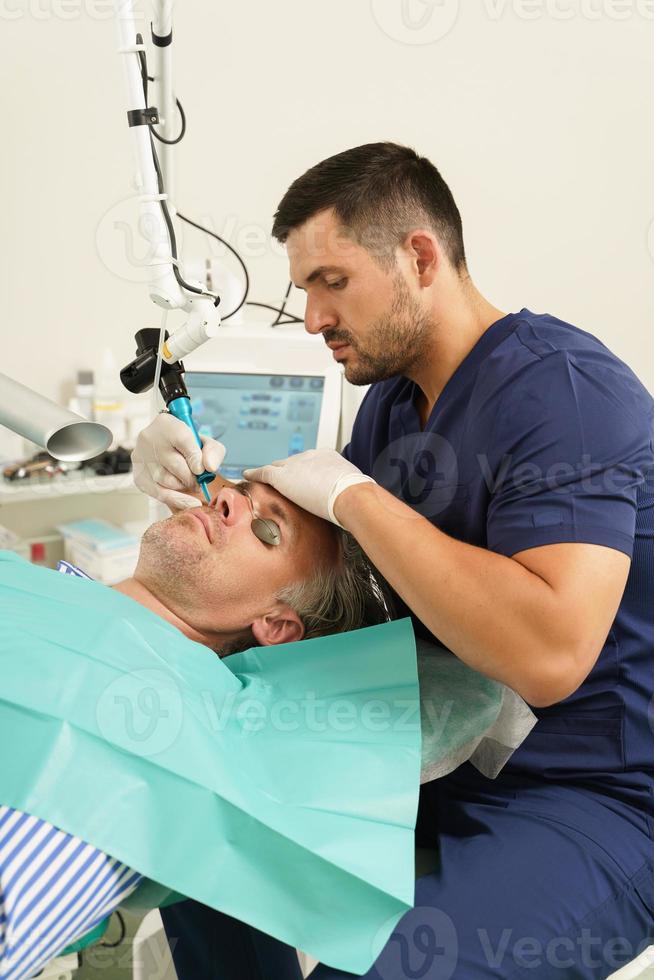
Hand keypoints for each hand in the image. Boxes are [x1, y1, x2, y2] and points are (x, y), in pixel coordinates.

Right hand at [132, 413, 225, 510]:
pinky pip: (157, 493)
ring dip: (183, 486)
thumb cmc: (187, 444)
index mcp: (167, 424)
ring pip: (166, 480)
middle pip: (175, 465)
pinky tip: (187, 501)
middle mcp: (149, 439)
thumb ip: (213, 451)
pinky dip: (175, 499)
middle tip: (199, 482)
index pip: (183, 440)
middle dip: (192, 477)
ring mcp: (141, 457)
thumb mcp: (204, 441)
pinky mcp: (138, 475)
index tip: (201, 470)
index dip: (196, 459)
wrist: (164, 444)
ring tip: (189, 483)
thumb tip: (210, 467)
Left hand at [243, 449, 374, 525]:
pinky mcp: (282, 476)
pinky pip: (263, 473)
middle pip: (290, 463)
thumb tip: (354, 504)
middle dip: (285, 473)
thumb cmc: (357, 498)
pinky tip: (246, 476)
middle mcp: (309, 456)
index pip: (308, 464)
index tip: (300, 482)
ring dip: (268, 475)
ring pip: (276, 468)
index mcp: (327, 457)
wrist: (351, 495)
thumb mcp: (353, 489)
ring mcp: (294, 465)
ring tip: (258, 480)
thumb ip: (346, 492)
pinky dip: (254, 474)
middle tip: (280, 486)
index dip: (302, 473)